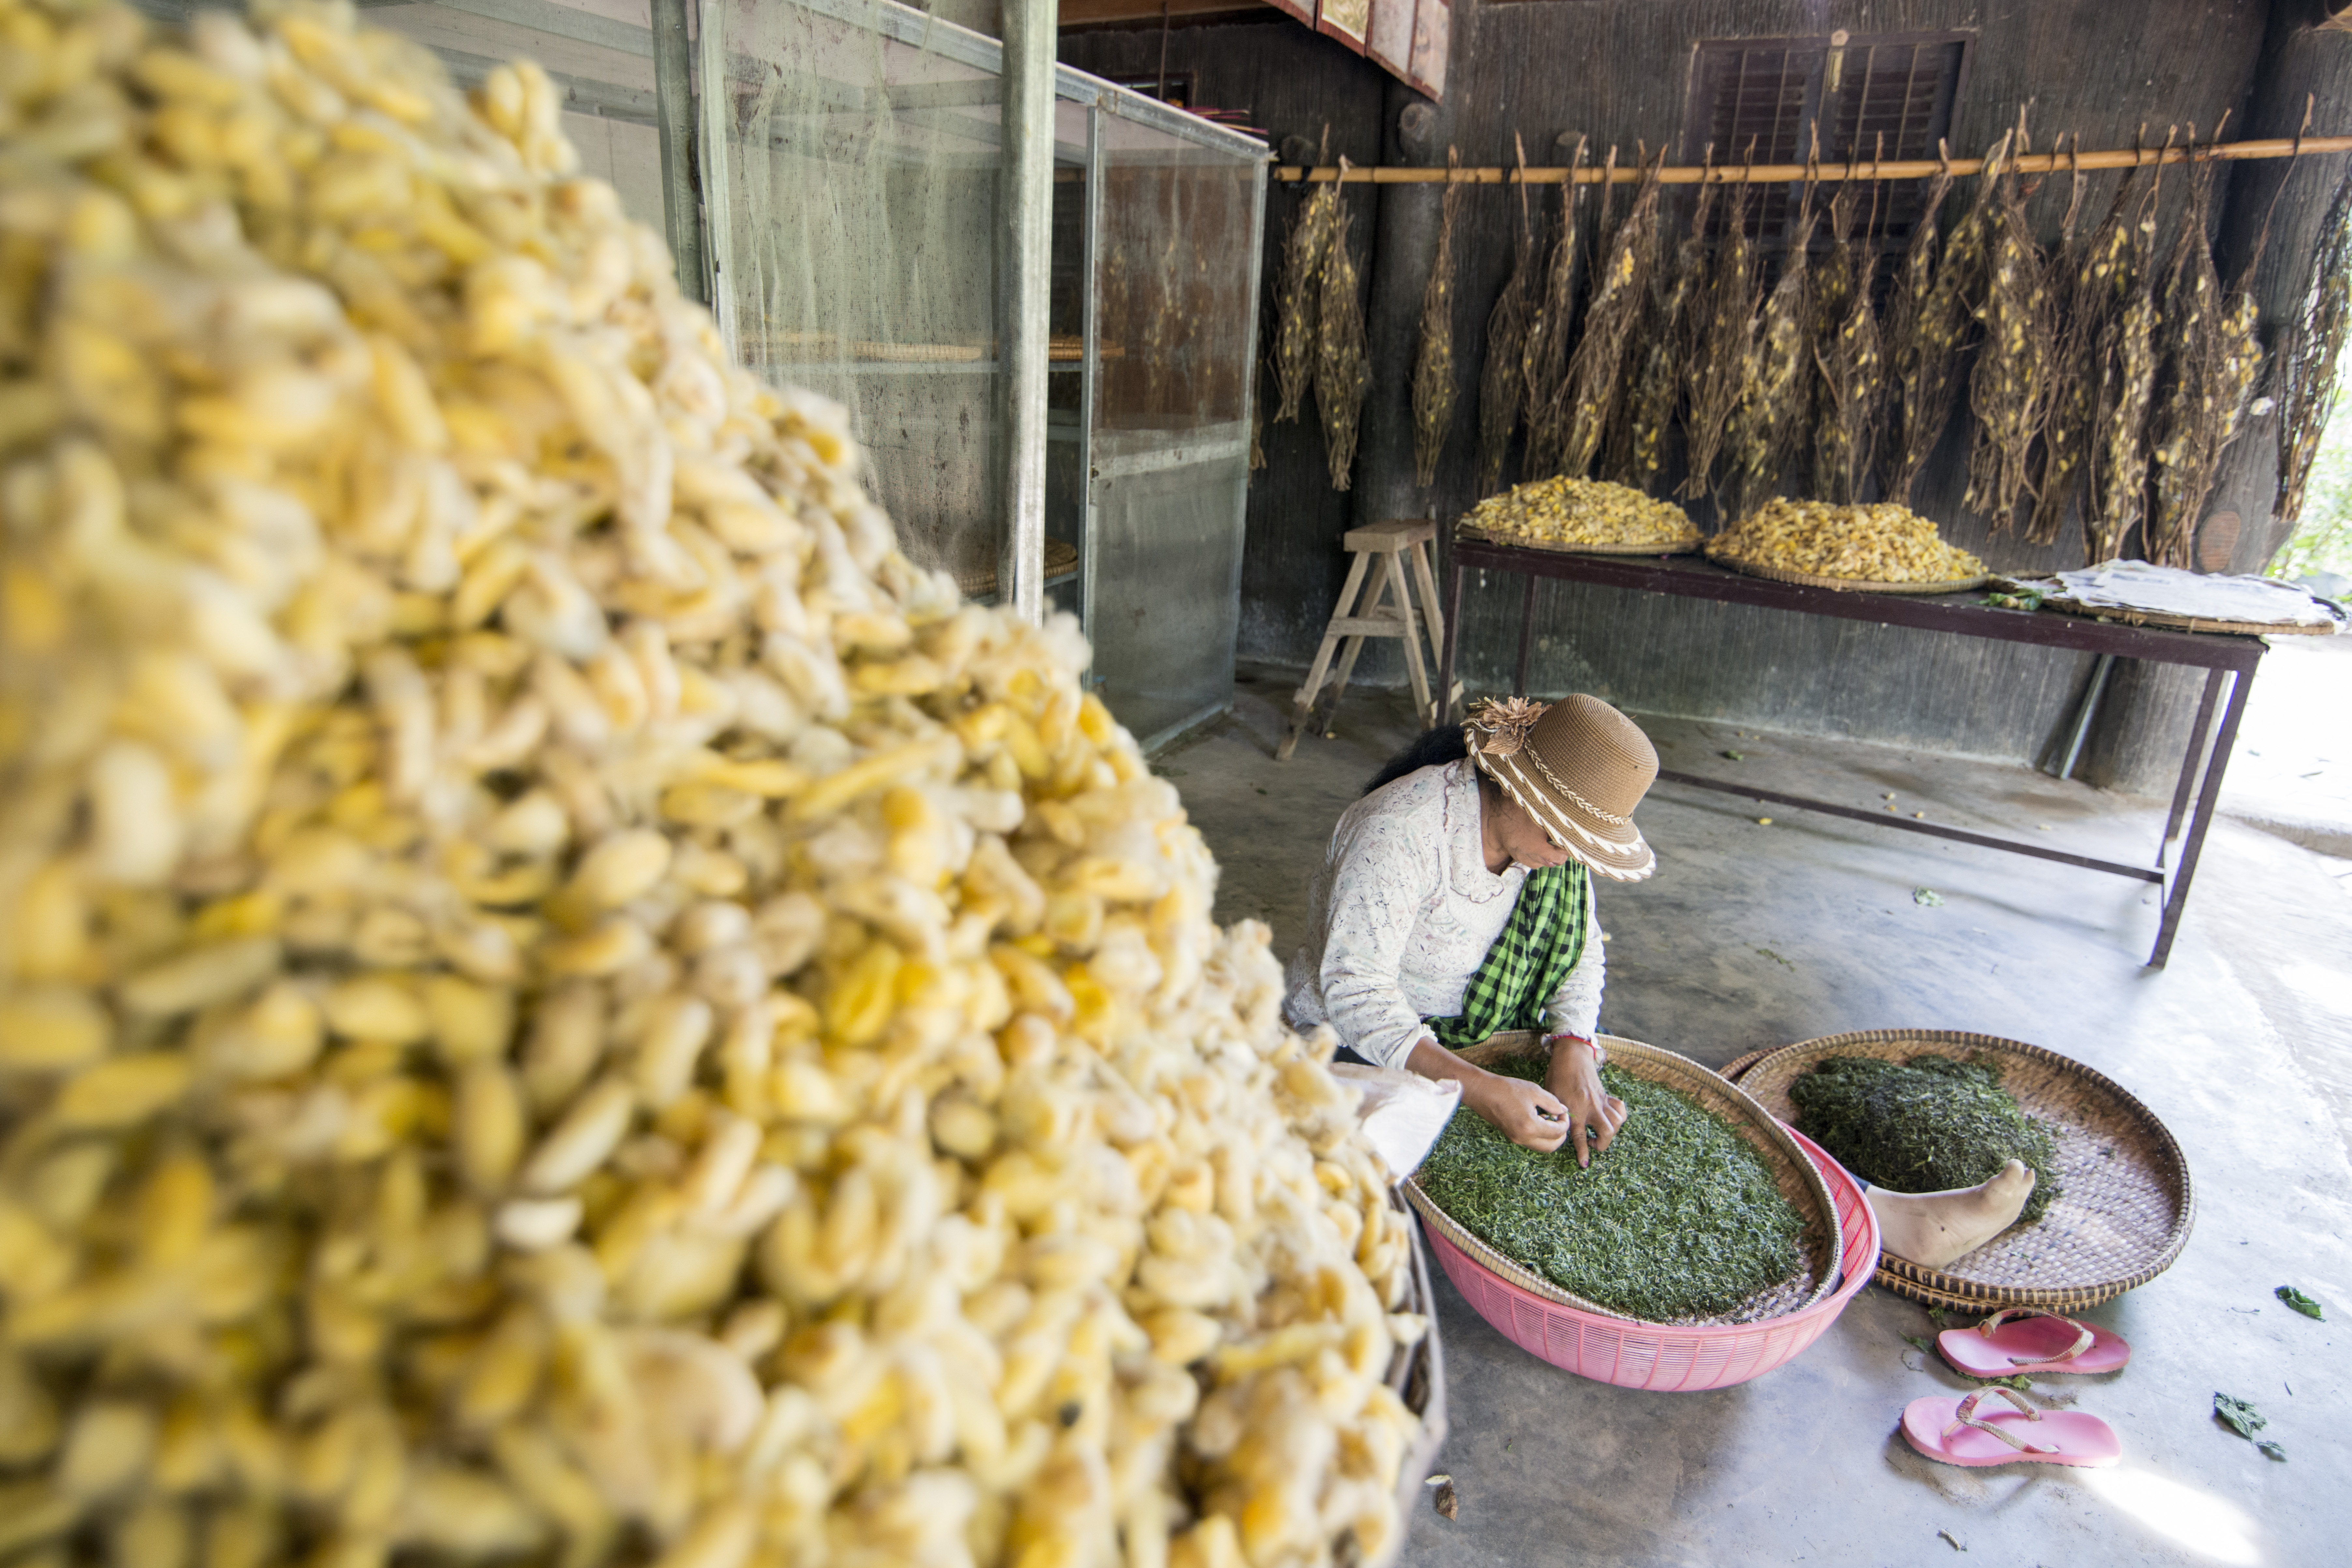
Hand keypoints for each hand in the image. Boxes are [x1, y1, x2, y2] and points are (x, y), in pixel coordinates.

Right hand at [1400, 1035, 1569, 1152]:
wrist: (1482, 1091)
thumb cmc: (1506, 1088)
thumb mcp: (1533, 1091)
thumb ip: (1552, 1102)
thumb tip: (1563, 1111)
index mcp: (1530, 1127)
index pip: (1557, 1132)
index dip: (1565, 1122)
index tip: (1562, 1111)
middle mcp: (1523, 1138)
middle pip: (1551, 1146)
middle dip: (1561, 1135)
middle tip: (1560, 1120)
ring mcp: (1516, 1140)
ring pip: (1542, 1147)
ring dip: (1550, 1137)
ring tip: (1549, 1119)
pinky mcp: (1511, 1137)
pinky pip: (1532, 1142)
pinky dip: (1540, 1135)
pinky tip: (1538, 1119)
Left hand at [1544, 1035, 1627, 1167]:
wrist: (1571, 1056)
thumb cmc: (1557, 1076)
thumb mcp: (1551, 1096)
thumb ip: (1556, 1114)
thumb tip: (1557, 1130)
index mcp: (1575, 1109)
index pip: (1580, 1136)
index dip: (1583, 1152)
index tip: (1585, 1164)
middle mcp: (1590, 1107)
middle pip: (1607, 1131)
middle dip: (1602, 1143)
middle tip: (1592, 1143)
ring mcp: (1601, 1101)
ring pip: (1617, 1121)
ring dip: (1612, 1131)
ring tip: (1600, 1132)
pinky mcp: (1606, 1095)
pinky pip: (1619, 1109)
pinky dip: (1618, 1116)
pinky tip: (1608, 1118)